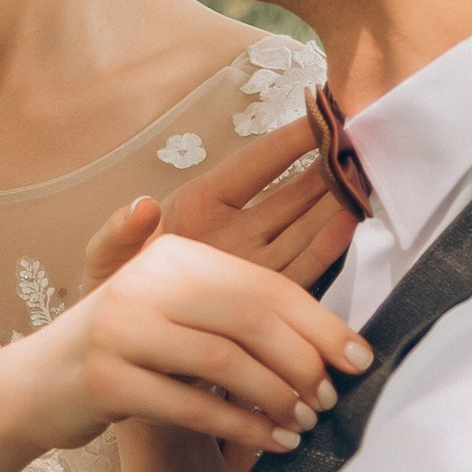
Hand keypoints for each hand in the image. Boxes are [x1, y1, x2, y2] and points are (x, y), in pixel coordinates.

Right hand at [13, 227, 371, 457]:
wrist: (36, 385)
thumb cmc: (128, 349)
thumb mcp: (175, 311)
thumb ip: (236, 309)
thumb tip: (327, 336)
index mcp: (174, 255)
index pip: (263, 285)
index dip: (318, 322)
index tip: (359, 358)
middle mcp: (145, 282)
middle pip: (248, 317)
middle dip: (301, 361)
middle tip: (330, 397)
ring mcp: (119, 329)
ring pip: (221, 361)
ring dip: (274, 397)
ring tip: (304, 422)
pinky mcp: (102, 379)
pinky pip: (188, 405)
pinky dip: (239, 426)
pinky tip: (270, 441)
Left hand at [83, 107, 357, 300]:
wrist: (125, 354)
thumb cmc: (113, 293)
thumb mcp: (105, 260)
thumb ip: (117, 232)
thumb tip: (142, 205)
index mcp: (199, 204)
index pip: (253, 166)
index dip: (286, 142)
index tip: (322, 117)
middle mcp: (236, 229)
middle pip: (291, 193)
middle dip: (327, 168)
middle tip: (362, 144)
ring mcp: (255, 263)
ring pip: (304, 227)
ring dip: (335, 203)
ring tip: (365, 178)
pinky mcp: (264, 300)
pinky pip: (302, 270)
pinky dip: (326, 248)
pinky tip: (349, 223)